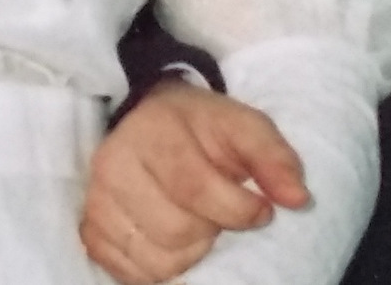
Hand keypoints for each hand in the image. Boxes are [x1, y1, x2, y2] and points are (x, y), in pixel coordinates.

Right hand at [80, 79, 309, 283]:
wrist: (148, 121)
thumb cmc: (201, 128)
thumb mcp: (243, 125)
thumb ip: (273, 157)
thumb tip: (299, 199)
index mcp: (153, 130)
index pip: (196, 188)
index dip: (237, 210)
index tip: (261, 211)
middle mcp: (114, 165)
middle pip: (176, 231)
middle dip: (212, 231)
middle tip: (219, 216)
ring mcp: (97, 202)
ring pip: (158, 262)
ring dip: (191, 254)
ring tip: (198, 227)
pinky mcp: (90, 232)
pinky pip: (133, 276)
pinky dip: (162, 270)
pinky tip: (174, 243)